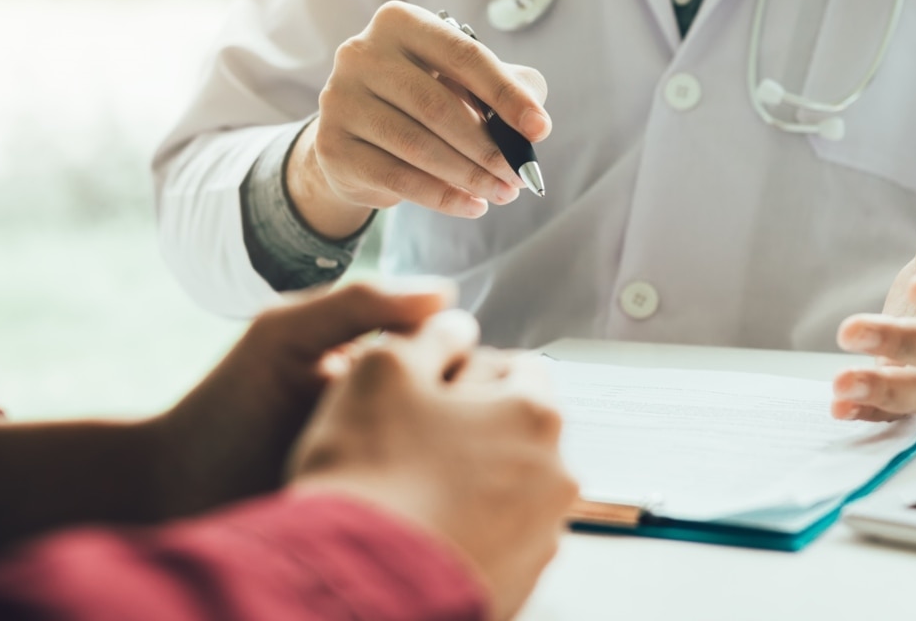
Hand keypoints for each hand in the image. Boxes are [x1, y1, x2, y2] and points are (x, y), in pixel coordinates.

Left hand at [0, 281, 456, 550]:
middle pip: (464, 402)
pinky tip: (395, 485)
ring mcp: (395, 460)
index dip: (458, 356)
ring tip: (410, 455)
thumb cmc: (232, 401)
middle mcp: (401, 412)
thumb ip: (360, 303)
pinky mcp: (385, 505)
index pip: (454, 352)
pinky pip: (426, 495)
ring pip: (453, 450)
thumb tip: (449, 295)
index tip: (447, 371)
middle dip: (460, 409)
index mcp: (388, 365)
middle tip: (432, 423)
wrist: (177, 484)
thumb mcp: (287, 334)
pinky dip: (422, 490)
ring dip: (448, 453)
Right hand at [288, 311, 576, 620]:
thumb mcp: (380, 370)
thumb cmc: (369, 475)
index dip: (462, 371)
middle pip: (513, 430)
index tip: (421, 391)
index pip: (514, 367)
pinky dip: (464, 531)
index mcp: (534, 413)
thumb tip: (451, 323)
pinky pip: (494, 540)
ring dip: (467, 482)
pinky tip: (417, 533)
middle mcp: (555, 476)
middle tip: (408, 441)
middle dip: (469, 428)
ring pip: (505, 487)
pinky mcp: (519, 585)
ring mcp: (541, 536)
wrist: (360, 591)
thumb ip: (425, 335)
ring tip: (407, 493)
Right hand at [289, 1, 552, 238]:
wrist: (357, 135)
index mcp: (400, 22)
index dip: (507, 95)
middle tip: (520, 175)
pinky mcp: (331, 145)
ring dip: (470, 176)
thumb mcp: (464, 82)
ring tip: (503, 192)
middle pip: (439, 106)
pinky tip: (473, 206)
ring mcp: (340, 99)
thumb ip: (507, 87)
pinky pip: (397, 178)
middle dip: (489, 147)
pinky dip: (443, 197)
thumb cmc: (422, 100)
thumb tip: (534, 124)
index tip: (540, 129)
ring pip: (417, 146)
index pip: (464, 56)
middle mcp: (361, 53)